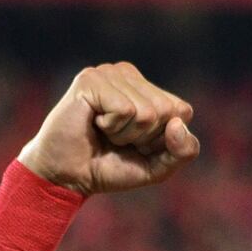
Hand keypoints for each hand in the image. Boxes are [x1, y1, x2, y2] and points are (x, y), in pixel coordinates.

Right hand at [18, 62, 199, 195]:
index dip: (163, 139)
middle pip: (167, 111)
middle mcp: (129, 74)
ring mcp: (109, 73)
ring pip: (148, 112)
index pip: (183, 111)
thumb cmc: (110, 168)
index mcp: (147, 88)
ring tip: (104, 132)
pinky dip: (112, 127)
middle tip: (116, 139)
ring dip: (126, 134)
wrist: (67, 177)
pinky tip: (93, 123)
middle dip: (145, 137)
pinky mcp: (91, 79)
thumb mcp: (159, 166)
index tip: (137, 144)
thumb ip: (184, 150)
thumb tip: (178, 123)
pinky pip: (125, 110)